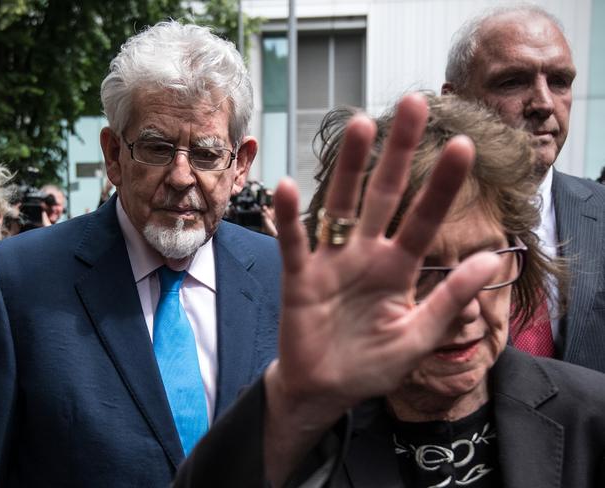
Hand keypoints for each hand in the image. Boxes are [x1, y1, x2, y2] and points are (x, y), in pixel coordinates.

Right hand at [264, 93, 499, 484]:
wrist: (324, 389)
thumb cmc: (371, 365)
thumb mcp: (418, 337)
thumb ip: (450, 299)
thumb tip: (493, 257)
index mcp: (397, 268)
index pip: (424, 219)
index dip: (442, 185)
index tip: (463, 145)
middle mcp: (365, 254)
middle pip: (383, 195)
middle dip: (398, 153)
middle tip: (413, 104)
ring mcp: (331, 261)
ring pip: (340, 206)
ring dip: (349, 168)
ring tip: (359, 126)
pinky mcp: (299, 276)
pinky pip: (295, 243)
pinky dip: (290, 218)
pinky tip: (287, 187)